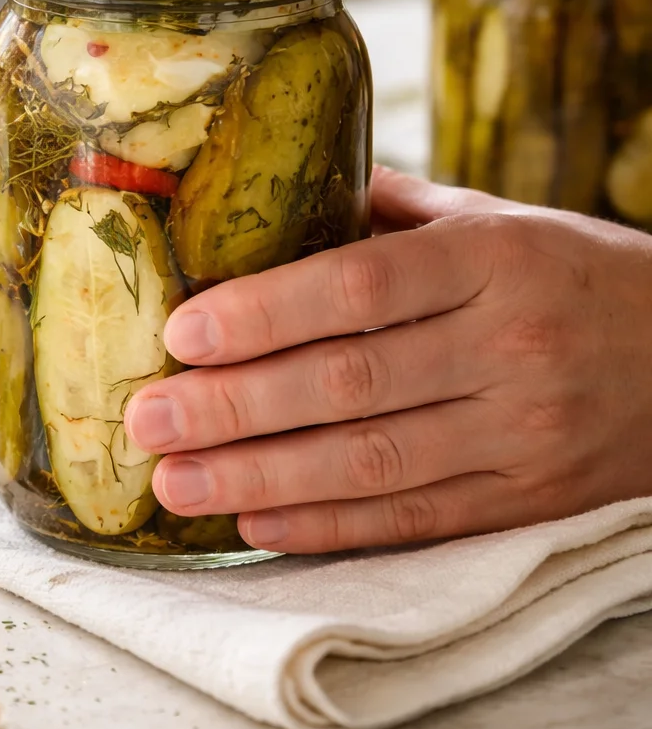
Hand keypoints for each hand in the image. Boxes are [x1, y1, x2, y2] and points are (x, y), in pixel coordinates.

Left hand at [123, 167, 651, 552]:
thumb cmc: (579, 278)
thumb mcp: (503, 221)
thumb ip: (395, 214)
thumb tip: (280, 201)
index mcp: (497, 260)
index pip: (363, 288)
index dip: (265, 313)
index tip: (183, 332)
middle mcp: (510, 348)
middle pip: (350, 383)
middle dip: (234, 405)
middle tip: (148, 417)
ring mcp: (523, 437)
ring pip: (373, 465)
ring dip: (261, 477)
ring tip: (176, 481)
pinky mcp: (528, 505)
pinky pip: (414, 523)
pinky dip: (328, 527)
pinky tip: (257, 522)